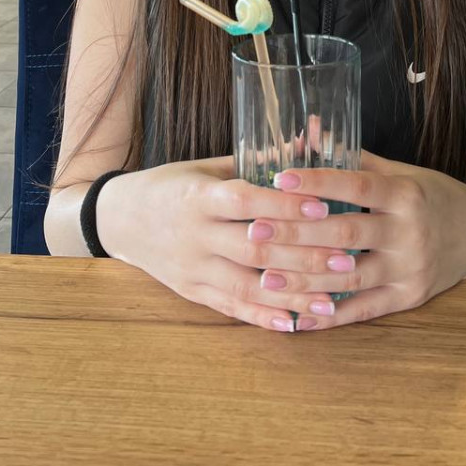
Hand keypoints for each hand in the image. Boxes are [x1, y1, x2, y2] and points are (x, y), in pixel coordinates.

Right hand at [99, 156, 356, 332]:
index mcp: (198, 197)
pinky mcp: (191, 292)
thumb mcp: (205, 166)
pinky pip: (230, 308)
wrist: (118, 219)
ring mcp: (192, 268)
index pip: (246, 202)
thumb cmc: (170, 185)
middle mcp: (194, 235)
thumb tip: (308, 142)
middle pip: (254, 249)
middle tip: (347, 258)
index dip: (285, 206)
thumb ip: (254, 161)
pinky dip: (262, 317)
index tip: (324, 207)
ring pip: (247, 285)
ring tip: (333, 299)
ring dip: (292, 294)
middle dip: (303, 255)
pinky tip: (294, 323)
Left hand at [243, 149, 465, 329]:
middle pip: (346, 233)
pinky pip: (364, 310)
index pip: (356, 185)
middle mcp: (410, 232)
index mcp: (405, 194)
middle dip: (297, 233)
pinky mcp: (410, 298)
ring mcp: (411, 269)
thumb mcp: (400, 172)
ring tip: (265, 277)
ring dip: (305, 278)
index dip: (317, 182)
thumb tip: (309, 130)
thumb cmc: (431, 196)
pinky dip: (329, 315)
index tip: (278, 178)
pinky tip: (297, 315)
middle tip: (255, 231)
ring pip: (351, 276)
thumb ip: (353, 157)